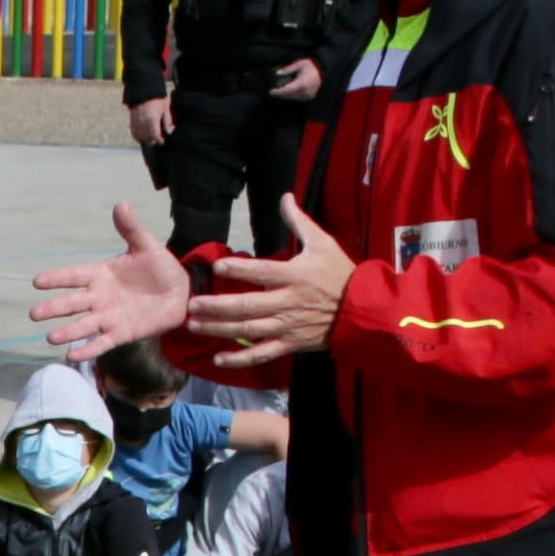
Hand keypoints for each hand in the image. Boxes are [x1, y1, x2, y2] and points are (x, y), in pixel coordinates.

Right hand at [127, 96, 174, 147]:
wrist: (144, 89)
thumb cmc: (156, 98)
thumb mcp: (165, 108)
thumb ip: (167, 121)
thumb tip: (169, 131)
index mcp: (152, 120)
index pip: (155, 136)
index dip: (159, 140)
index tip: (162, 141)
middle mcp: (143, 123)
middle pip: (148, 138)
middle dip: (153, 140)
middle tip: (158, 139)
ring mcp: (136, 122)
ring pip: (140, 137)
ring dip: (146, 139)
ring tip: (151, 138)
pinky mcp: (132, 121)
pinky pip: (134, 133)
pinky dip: (138, 137)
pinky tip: (142, 137)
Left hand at [181, 209, 355, 365]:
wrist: (362, 309)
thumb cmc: (340, 274)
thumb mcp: (322, 243)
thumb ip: (298, 222)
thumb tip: (284, 196)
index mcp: (294, 276)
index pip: (262, 272)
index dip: (239, 270)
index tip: (217, 268)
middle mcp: (287, 302)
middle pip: (248, 306)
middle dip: (217, 306)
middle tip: (192, 304)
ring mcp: (287, 326)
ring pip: (249, 330)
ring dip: (220, 329)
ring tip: (195, 325)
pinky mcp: (290, 344)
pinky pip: (262, 354)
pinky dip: (240, 359)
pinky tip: (218, 358)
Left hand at [268, 55, 326, 101]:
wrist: (325, 70)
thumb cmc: (312, 66)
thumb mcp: (300, 64)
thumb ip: (288, 69)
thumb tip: (278, 73)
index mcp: (301, 83)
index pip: (286, 90)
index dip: (278, 92)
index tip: (271, 92)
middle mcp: (305, 91)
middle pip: (289, 96)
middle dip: (280, 94)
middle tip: (273, 92)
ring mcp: (308, 95)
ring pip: (294, 98)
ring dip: (286, 96)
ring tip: (280, 92)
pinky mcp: (311, 97)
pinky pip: (299, 98)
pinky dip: (293, 96)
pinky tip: (289, 93)